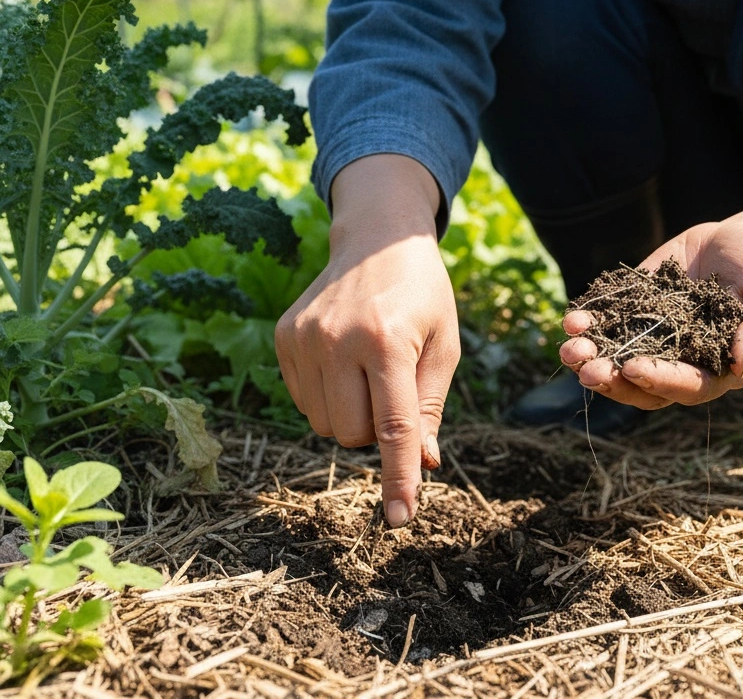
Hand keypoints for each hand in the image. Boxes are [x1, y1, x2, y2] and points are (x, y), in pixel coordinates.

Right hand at [274, 156, 458, 526]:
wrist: (377, 239)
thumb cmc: (422, 294)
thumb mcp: (443, 345)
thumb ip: (428, 407)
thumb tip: (422, 465)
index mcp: (386, 339)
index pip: (392, 425)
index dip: (399, 476)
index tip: (400, 518)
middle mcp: (337, 339)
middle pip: (353, 434)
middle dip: (377, 430)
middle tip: (395, 385)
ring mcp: (303, 337)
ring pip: (325, 425)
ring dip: (352, 416)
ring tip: (370, 369)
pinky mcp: (284, 336)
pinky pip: (304, 403)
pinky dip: (328, 398)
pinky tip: (345, 361)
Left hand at [559, 185, 742, 409]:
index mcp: (716, 368)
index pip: (686, 386)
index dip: (658, 380)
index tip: (632, 369)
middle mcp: (680, 360)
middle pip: (640, 385)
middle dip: (610, 378)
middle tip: (585, 366)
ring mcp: (653, 337)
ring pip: (615, 360)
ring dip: (589, 358)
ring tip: (568, 345)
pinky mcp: (636, 311)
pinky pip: (607, 324)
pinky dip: (588, 324)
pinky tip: (571, 317)